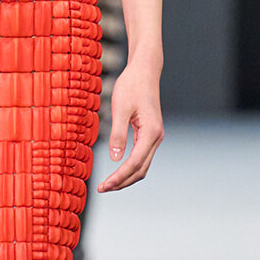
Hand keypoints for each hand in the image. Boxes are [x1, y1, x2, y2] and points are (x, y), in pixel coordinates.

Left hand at [96, 62, 162, 192]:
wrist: (144, 70)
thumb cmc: (131, 86)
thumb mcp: (120, 108)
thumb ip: (118, 134)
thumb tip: (114, 159)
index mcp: (151, 132)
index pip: (134, 163)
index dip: (119, 177)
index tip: (104, 186)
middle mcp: (156, 137)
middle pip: (141, 170)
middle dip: (122, 182)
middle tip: (102, 189)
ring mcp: (154, 137)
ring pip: (142, 166)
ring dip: (126, 177)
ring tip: (108, 184)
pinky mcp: (150, 134)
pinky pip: (141, 157)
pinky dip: (130, 168)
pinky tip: (117, 171)